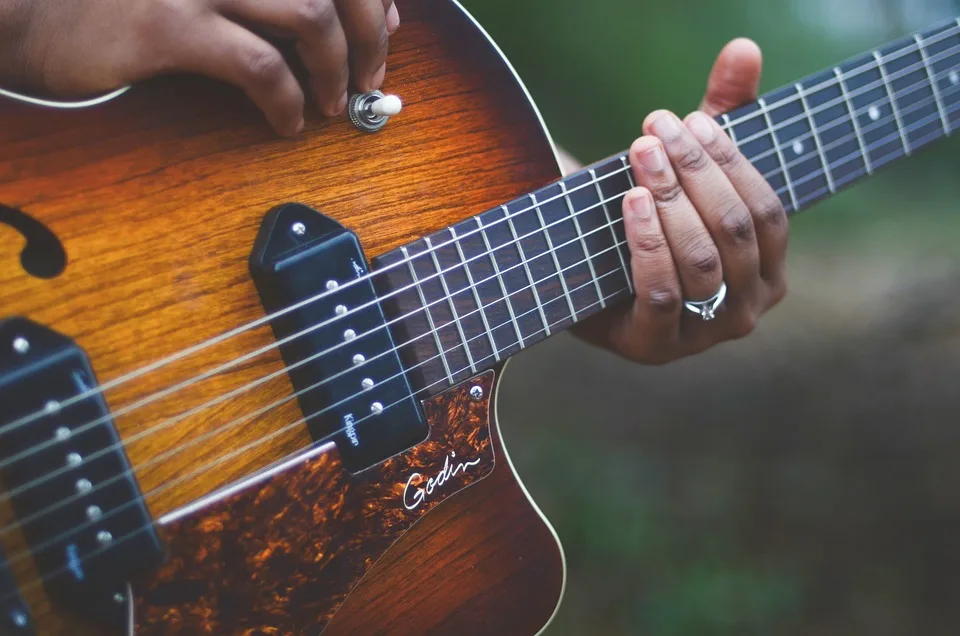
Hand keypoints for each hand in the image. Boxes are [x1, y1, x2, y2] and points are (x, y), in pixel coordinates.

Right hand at [0, 0, 399, 136]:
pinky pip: (259, 66)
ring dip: (337, 69)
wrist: (24, 8)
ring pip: (310, 15)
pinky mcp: (168, 25)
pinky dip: (289, 101)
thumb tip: (345, 13)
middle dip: (369, 33)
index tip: (384, 29)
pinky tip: (288, 125)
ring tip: (334, 103)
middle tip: (371, 78)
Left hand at [575, 38, 788, 364]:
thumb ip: (721, 113)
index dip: (731, 163)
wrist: (585, 277)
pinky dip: (647, 242)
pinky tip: (631, 200)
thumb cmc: (651, 221)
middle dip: (694, 175)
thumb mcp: (689, 170)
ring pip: (702, 262)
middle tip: (653, 131)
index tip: (688, 122)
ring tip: (639, 156)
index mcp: (769, 268)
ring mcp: (704, 333)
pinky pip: (662, 292)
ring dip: (670, 201)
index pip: (767, 210)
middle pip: (734, 231)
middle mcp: (748, 307)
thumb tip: (744, 48)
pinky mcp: (656, 346)